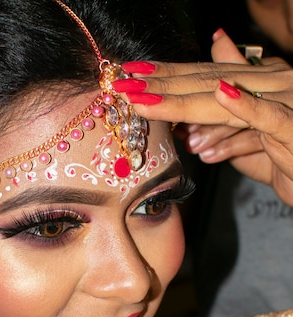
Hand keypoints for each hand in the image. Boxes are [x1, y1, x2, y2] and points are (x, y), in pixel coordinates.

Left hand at [118, 31, 292, 204]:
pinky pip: (269, 117)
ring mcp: (285, 102)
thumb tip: (204, 111)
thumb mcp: (254, 137)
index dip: (164, 76)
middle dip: (159, 84)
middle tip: (121, 84)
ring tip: (144, 99)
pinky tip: (222, 94)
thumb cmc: (290, 158)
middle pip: (205, 83)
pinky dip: (247, 107)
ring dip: (184, 98)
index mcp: (256, 86)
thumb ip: (229, 118)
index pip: (201, 78)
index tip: (127, 77)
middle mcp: (270, 85)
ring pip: (227, 99)